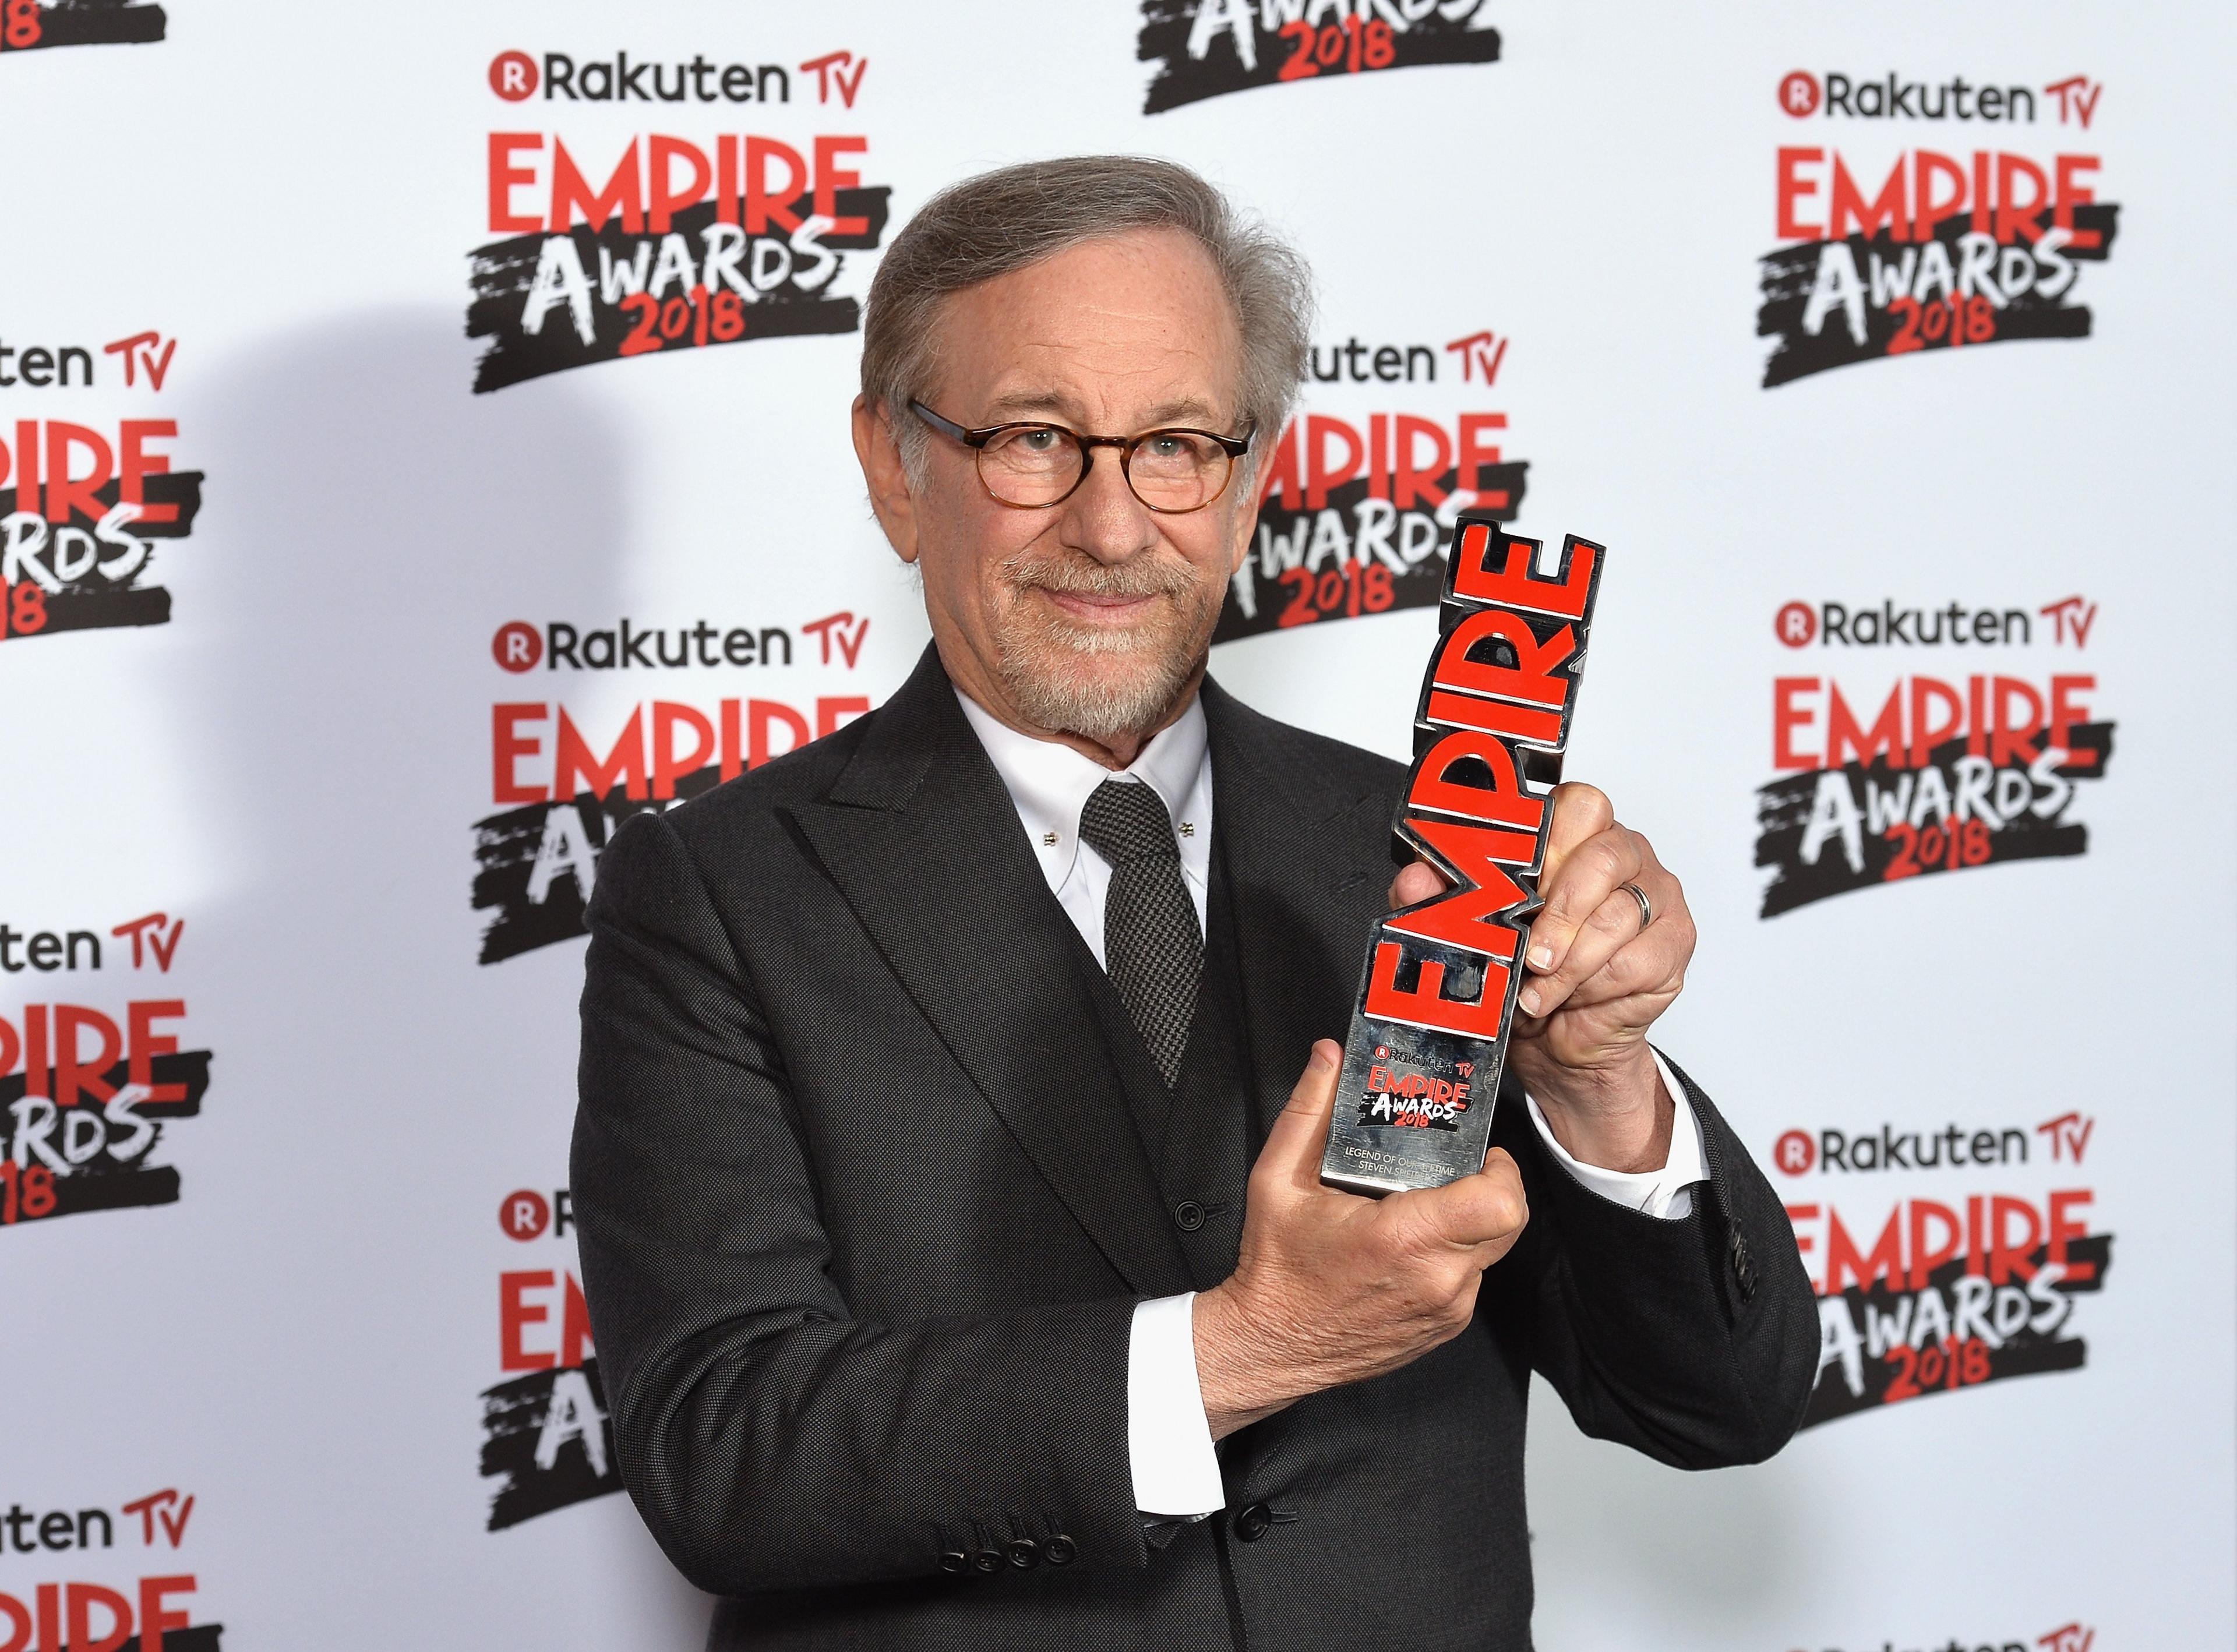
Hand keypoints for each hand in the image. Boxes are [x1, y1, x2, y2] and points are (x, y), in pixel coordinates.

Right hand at [1193, 1040, 1527, 1438]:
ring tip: (1424, 1205)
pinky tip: (1412, 1245)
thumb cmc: (1275, 1271)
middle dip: (1492, 1187)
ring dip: (1471, 1223)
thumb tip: (1329, 1058)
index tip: (1474, 1152)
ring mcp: (1446, 1309)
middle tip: (1454, 1170)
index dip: (1500, 1169)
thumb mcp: (1277, 1179)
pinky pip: (1472, 1278)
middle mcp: (1437, 1279)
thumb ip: (1308, 1110)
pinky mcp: (1445, 1327)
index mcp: (1403, 1239)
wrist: (1270, 1347)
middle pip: (1510, 1222)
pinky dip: (1455, 1255)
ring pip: (1493, 1250)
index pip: (1500, 1201)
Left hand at [1388, 781, 1692, 1172]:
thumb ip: (1442, 899)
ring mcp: (1656, 895)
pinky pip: (1636, 959)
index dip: (1547, 844)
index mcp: (1575, 833)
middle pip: (1605, 856)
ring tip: (1537, 989)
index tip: (1514, 886)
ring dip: (1570, 963)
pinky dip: (1594, 987)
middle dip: (1560, 911)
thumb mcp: (1472, 932)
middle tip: (1529, 953)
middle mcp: (1623, 854)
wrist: (1559, 1042)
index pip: (1578, 805)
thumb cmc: (1522, 973)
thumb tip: (1414, 879)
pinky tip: (1569, 998)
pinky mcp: (1674, 943)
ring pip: (1620, 915)